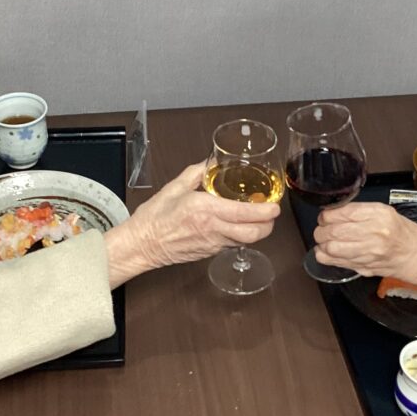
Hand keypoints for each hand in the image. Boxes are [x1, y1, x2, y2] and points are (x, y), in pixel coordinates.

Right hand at [103, 162, 279, 287]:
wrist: (142, 244)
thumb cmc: (154, 218)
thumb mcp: (175, 187)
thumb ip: (196, 173)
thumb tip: (210, 163)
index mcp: (205, 210)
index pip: (244, 214)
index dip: (265, 211)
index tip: (275, 205)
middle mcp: (212, 229)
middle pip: (253, 234)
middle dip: (269, 225)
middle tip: (272, 213)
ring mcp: (213, 244)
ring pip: (246, 241)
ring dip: (257, 231)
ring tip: (259, 218)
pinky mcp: (210, 252)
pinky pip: (232, 244)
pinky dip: (241, 236)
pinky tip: (238, 226)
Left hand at [311, 202, 416, 287]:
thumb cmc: (402, 232)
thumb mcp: (384, 212)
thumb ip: (359, 212)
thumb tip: (332, 213)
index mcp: (379, 214)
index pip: (343, 213)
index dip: (327, 215)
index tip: (325, 216)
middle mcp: (374, 233)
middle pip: (334, 231)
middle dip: (321, 230)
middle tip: (322, 229)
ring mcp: (369, 252)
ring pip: (332, 248)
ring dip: (322, 244)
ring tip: (324, 241)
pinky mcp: (365, 267)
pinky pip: (337, 262)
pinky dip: (326, 257)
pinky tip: (327, 253)